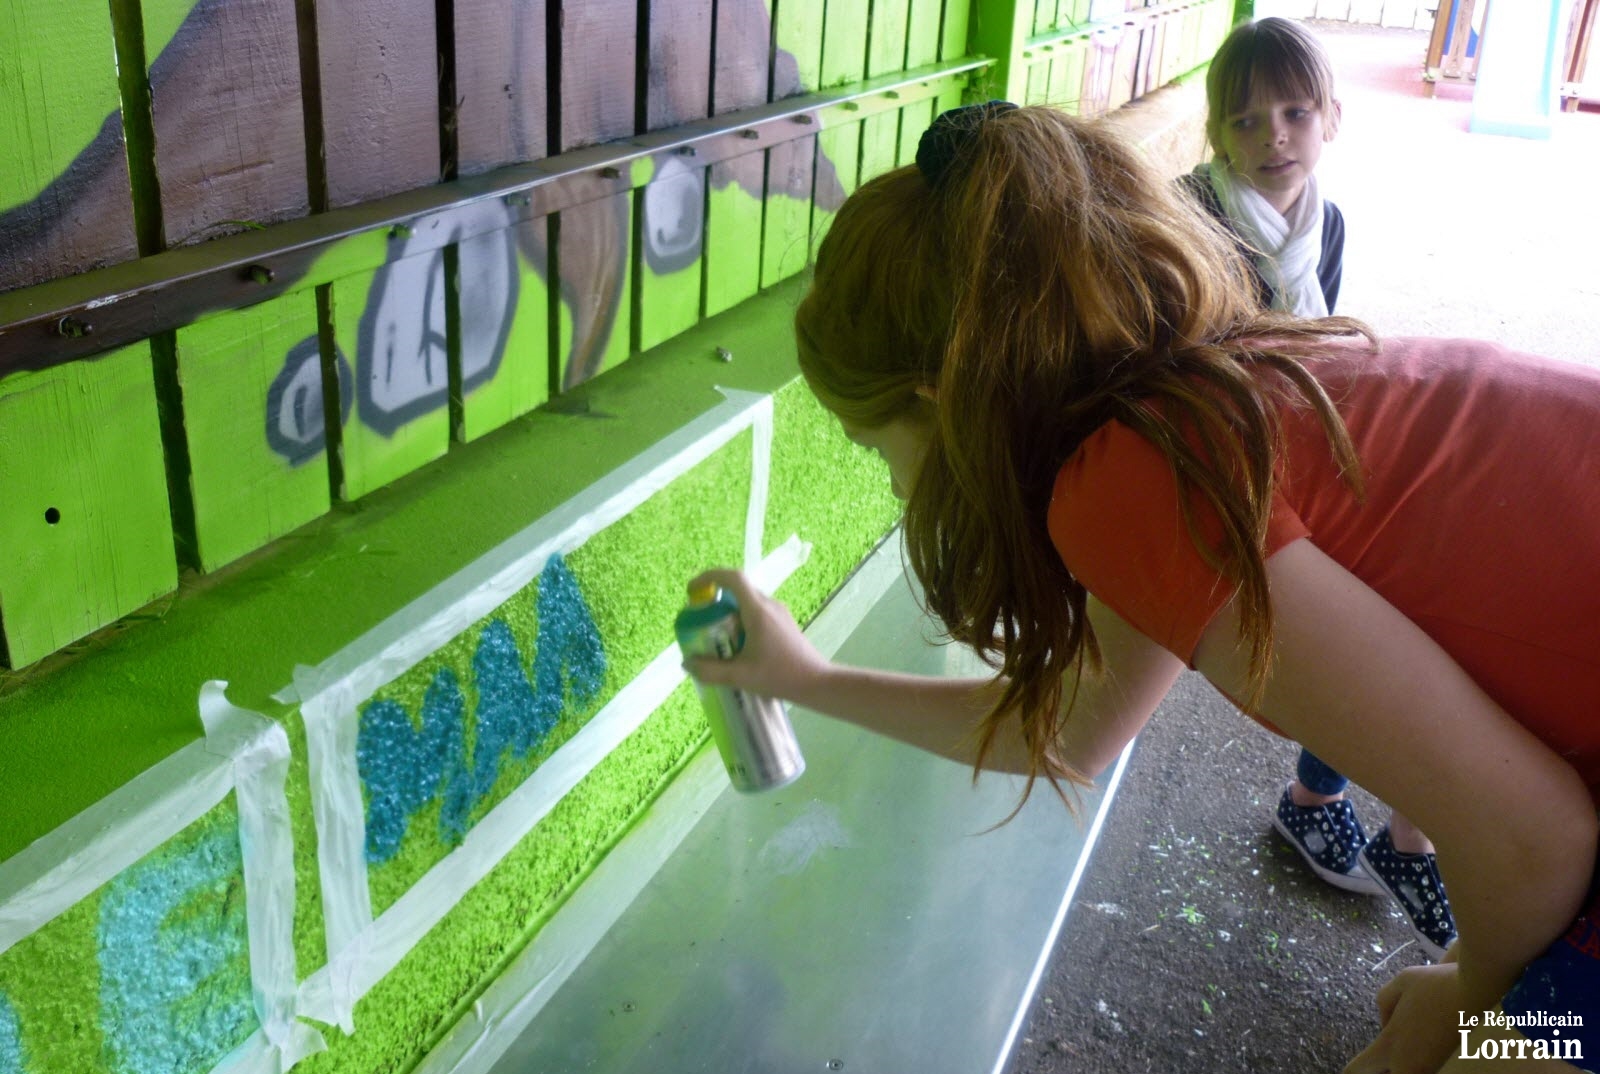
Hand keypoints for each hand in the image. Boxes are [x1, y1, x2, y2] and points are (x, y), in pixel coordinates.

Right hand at [682, 568, 830, 703]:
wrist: (816, 682)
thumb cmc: (780, 676)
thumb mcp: (740, 676)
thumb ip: (710, 670)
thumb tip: (687, 663)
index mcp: (758, 611)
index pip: (733, 578)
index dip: (709, 577)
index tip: (692, 590)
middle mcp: (769, 605)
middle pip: (738, 590)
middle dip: (715, 600)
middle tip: (700, 620)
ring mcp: (779, 612)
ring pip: (747, 602)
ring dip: (728, 612)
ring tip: (717, 637)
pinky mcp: (784, 622)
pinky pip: (757, 612)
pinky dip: (741, 620)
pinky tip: (738, 646)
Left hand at [1344, 963, 1462, 1073]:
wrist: (1476, 991)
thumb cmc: (1434, 983)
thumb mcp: (1398, 984)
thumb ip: (1384, 1004)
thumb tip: (1386, 1024)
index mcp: (1389, 1043)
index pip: (1359, 1069)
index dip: (1352, 1069)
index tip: (1346, 1069)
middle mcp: (1407, 1061)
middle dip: (1378, 1068)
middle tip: (1374, 1059)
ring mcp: (1428, 1065)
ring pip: (1404, 1072)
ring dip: (1396, 1064)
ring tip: (1395, 1050)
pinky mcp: (1444, 1060)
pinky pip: (1420, 1068)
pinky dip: (1413, 1061)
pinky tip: (1414, 1046)